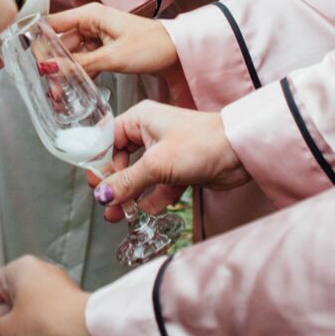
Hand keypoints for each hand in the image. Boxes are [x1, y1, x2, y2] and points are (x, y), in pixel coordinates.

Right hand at [48, 3, 180, 80]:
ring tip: (59, 92)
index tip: (31, 60)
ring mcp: (98, 37)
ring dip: (65, 71)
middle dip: (52, 63)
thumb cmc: (152, 45)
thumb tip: (53, 68)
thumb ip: (82, 64)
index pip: (53, 24)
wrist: (178, 52)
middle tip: (49, 86)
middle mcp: (91, 23)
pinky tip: (76, 88)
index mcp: (91, 15)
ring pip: (72, 54)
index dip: (39, 40)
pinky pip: (85, 61)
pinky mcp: (105, 50)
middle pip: (61, 42)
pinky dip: (80, 73)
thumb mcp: (114, 57)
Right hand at [96, 99, 244, 219]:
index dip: (98, 162)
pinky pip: (158, 186)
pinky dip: (151, 199)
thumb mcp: (157, 164)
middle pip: (122, 160)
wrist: (240, 153)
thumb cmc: (201, 143)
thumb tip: (102, 195)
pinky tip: (143, 213)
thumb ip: (127, 182)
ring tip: (118, 216)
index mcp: (140, 119)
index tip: (94, 184)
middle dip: (113, 184)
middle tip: (106, 203)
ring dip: (130, 196)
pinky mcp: (179, 168)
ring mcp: (165, 151)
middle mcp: (150, 132)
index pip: (108, 140)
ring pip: (139, 176)